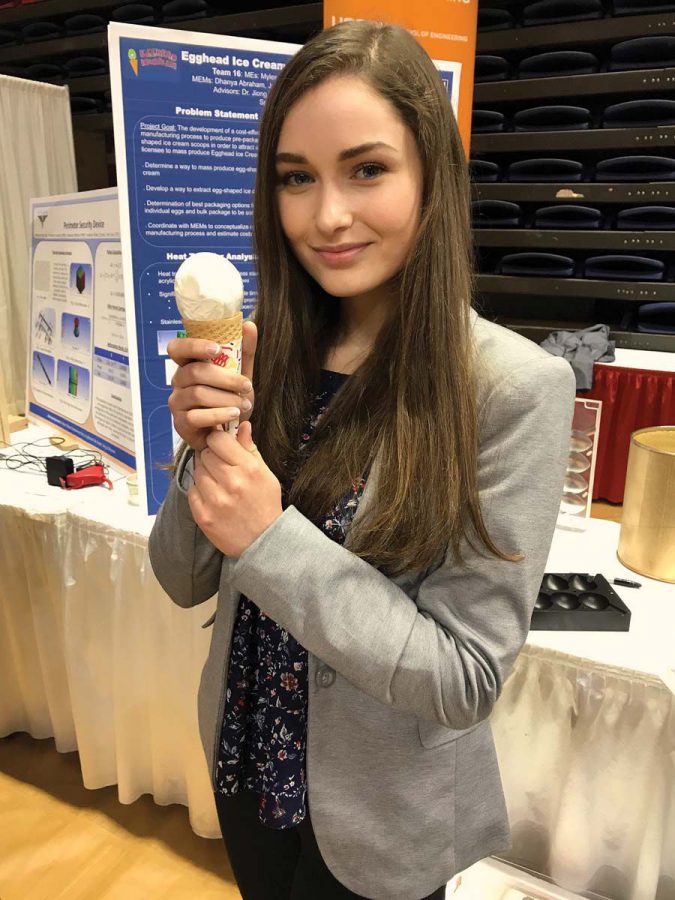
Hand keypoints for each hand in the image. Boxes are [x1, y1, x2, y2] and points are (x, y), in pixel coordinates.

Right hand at [167, 320, 256, 451]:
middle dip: (225, 378)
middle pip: (195, 372)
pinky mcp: (181, 423)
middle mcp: (178, 381)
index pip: (178, 348)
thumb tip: (249, 324)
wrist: (229, 433)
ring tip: (245, 403)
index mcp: (188, 364)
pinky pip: (197, 417)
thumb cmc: (229, 400)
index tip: (216, 349)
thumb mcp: (240, 374)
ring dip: (226, 398)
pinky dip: (219, 415)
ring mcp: (177, 403)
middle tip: (246, 385)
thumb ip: (244, 351)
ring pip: (198, 394)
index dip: (194, 346)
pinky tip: (234, 414)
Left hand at [188, 419, 282, 558]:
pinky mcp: (202, 515)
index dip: (218, 440)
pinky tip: (213, 497)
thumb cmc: (265, 504)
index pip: (218, 439)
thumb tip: (242, 425)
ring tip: (218, 483)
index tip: (221, 446)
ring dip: (205, 473)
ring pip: (197, 471)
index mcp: (248, 469)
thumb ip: (250, 449)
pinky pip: (192, 490)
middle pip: (205, 454)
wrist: (263, 542)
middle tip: (221, 467)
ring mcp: (215, 500)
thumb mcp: (265, 474)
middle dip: (211, 457)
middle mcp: (231, 482)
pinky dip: (200, 491)